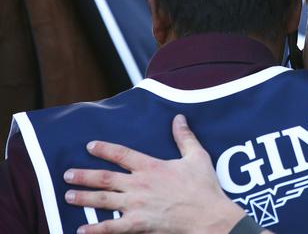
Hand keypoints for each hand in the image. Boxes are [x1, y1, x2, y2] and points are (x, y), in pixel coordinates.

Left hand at [64, 114, 245, 233]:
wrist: (207, 215)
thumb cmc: (204, 187)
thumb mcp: (197, 156)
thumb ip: (185, 137)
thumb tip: (179, 118)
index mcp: (151, 167)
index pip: (122, 154)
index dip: (104, 149)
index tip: (90, 146)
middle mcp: (139, 185)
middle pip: (105, 178)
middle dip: (84, 176)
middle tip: (67, 175)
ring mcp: (136, 205)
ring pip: (103, 200)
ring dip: (84, 197)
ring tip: (68, 196)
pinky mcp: (138, 224)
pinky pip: (112, 228)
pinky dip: (95, 229)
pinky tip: (81, 230)